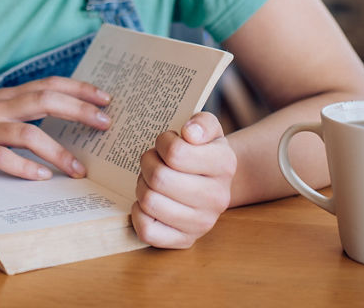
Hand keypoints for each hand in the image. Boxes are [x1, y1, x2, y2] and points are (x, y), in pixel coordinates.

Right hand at [0, 76, 110, 180]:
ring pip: (27, 133)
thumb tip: (63, 112)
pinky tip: (40, 178)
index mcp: (7, 96)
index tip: (106, 97)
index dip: (79, 88)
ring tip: (78, 169)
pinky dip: (22, 168)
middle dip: (78, 111)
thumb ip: (22, 107)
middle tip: (105, 124)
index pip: (49, 84)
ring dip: (56, 151)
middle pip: (44, 101)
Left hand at [131, 112, 235, 248]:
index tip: (166, 142)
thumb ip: (201, 123)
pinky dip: (138, 213)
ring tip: (152, 180)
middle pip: (158, 178)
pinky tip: (147, 202)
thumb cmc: (203, 151)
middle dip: (148, 163)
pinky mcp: (185, 241)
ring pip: (149, 202)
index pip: (176, 153)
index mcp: (224, 164)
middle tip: (154, 160)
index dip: (163, 143)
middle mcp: (217, 197)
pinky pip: (147, 231)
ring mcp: (202, 223)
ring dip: (142, 185)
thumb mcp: (208, 128)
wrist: (214, 182)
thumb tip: (189, 133)